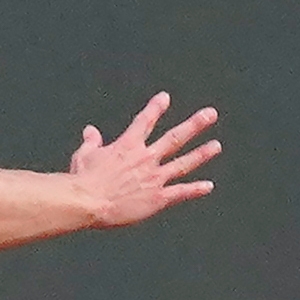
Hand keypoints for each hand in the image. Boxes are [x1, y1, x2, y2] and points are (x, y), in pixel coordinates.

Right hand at [69, 93, 219, 226]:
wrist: (88, 202)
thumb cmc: (83, 180)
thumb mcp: (84, 156)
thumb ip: (91, 142)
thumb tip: (90, 131)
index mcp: (127, 146)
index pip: (144, 121)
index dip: (155, 108)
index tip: (165, 97)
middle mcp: (145, 158)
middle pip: (174, 138)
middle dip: (194, 125)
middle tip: (210, 114)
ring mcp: (154, 178)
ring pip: (183, 163)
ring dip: (201, 154)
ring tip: (216, 146)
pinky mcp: (157, 198)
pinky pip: (180, 192)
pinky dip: (194, 189)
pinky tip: (208, 186)